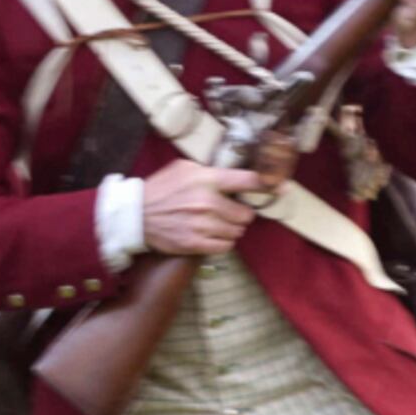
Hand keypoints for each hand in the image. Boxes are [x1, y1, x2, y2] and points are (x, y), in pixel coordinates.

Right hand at [141, 159, 268, 254]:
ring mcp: (203, 225)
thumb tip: (237, 174)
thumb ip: (211, 171)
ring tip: (215, 223)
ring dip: (231, 228)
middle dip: (241, 213)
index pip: (249, 181)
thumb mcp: (184, 169)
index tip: (282, 187)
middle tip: (228, 211)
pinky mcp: (195, 244)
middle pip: (247, 214)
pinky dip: (222, 241)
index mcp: (208, 179)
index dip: (269, 184)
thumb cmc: (160, 189)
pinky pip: (225, 246)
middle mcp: (208, 203)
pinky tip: (211, 234)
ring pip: (238, 231)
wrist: (133, 216)